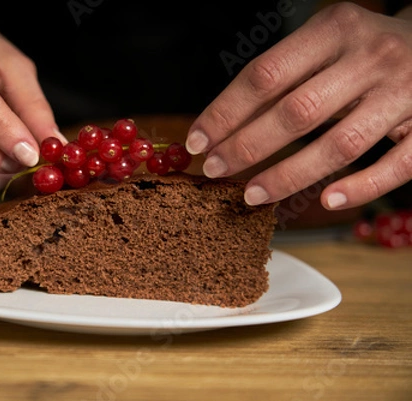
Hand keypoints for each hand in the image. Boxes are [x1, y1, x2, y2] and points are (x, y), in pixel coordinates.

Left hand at [186, 2, 411, 209]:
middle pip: (297, 112)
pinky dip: (360, 188)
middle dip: (247, 147)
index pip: (265, 76)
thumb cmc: (363, 51)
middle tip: (215, 169)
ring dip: (288, 176)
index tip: (197, 141)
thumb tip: (222, 125)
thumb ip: (281, 78)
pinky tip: (328, 200)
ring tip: (252, 195)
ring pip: (339, 145)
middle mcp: (371, 57)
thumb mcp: (323, 46)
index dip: (224, 113)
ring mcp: (405, 92)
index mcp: (335, 30)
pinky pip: (395, 166)